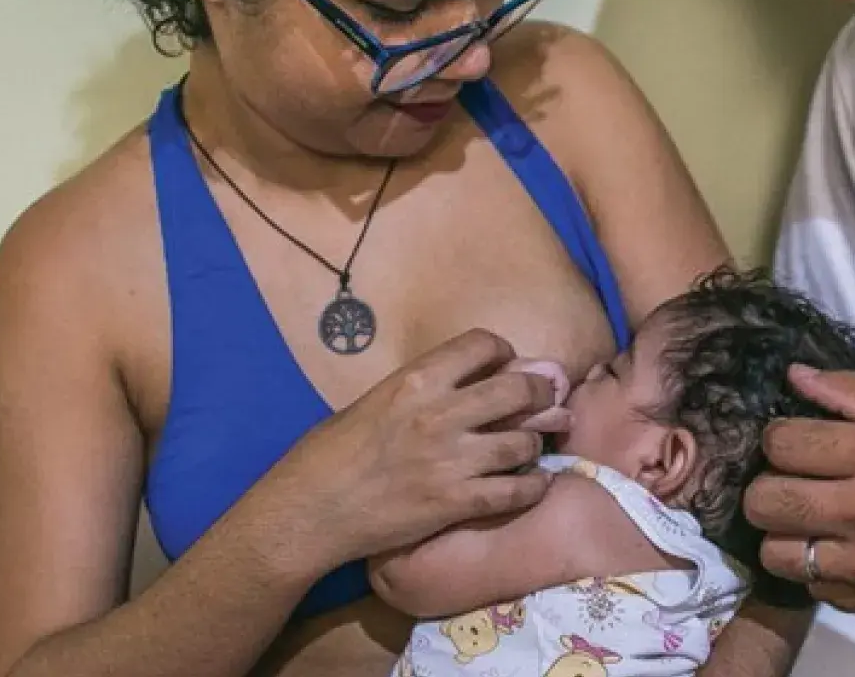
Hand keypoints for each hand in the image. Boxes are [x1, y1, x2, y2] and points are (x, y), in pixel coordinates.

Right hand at [247, 328, 570, 577]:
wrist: (308, 510)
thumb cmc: (330, 453)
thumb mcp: (374, 402)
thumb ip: (423, 390)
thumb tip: (468, 383)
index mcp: (415, 380)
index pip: (483, 345)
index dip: (503, 353)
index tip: (506, 367)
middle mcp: (439, 414)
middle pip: (520, 390)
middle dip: (541, 394)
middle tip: (546, 402)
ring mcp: (450, 460)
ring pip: (524, 442)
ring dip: (535, 443)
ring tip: (530, 447)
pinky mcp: (454, 502)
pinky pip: (515, 491)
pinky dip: (534, 487)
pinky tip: (536, 484)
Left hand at [743, 366, 854, 618]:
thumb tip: (796, 374)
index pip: (783, 443)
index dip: (777, 436)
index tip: (794, 439)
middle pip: (765, 500)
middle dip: (766, 485)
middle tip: (791, 481)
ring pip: (775, 552)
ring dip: (783, 533)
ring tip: (808, 520)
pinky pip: (810, 587)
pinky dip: (815, 569)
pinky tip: (839, 551)